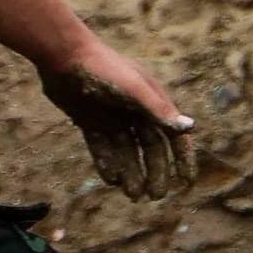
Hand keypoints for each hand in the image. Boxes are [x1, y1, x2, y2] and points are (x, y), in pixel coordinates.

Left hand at [39, 37, 196, 200]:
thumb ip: (158, 109)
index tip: (187, 181)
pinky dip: (108, 163)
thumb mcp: (133, 88)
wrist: (63, 56)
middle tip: (155, 196)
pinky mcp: (90, 121)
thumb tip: (190, 127)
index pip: (173, 133)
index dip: (182, 157)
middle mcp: (134, 110)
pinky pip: (102, 148)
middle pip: (150, 148)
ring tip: (133, 195)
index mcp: (151, 100)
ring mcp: (111, 116)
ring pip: (126, 151)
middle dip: (156, 172)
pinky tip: (112, 180)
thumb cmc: (103, 68)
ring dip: (132, 173)